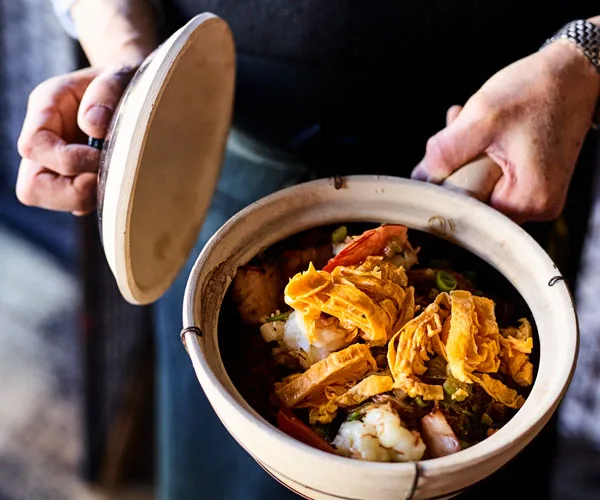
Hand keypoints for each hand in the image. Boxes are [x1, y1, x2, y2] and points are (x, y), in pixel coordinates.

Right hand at [16, 65, 136, 214]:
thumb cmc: (124, 78)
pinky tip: (118, 181)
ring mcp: (57, 162)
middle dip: (70, 192)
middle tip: (104, 179)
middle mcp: (45, 138)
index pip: (34, 146)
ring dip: (84, 197)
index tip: (100, 157)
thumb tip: (93, 126)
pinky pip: (76, 203)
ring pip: (50, 200)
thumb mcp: (120, 72)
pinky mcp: (76, 178)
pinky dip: (97, 199)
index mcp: (46, 108)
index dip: (67, 160)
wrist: (135, 85)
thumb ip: (106, 91)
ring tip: (114, 178)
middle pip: (32, 187)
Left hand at [411, 40, 599, 223]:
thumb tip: (419, 177)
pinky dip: (479, 150)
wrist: (574, 71)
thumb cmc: (538, 90)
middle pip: (472, 198)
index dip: (445, 186)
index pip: (467, 211)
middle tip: (453, 127)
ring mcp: (533, 193)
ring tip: (465, 119)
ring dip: (464, 153)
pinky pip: (492, 172)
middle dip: (454, 165)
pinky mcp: (530, 179)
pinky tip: (477, 125)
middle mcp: (535, 206)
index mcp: (528, 202)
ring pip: (478, 183)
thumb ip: (446, 152)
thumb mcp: (482, 119)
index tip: (435, 160)